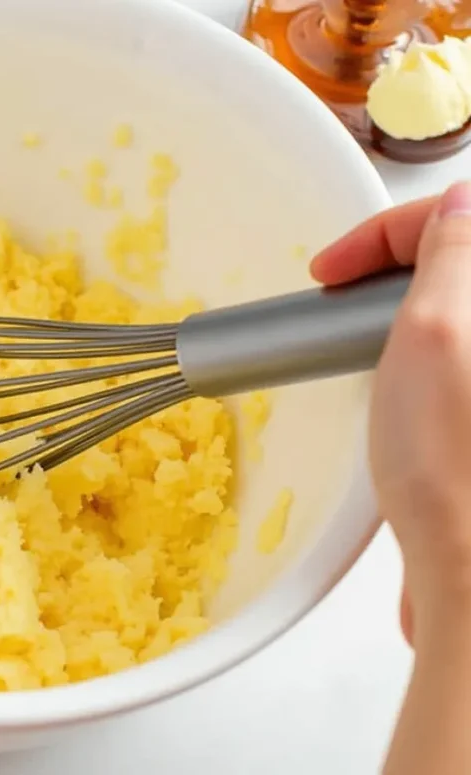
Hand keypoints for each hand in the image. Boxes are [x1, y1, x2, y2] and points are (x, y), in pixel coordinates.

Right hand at [313, 184, 470, 774]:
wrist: (468, 566)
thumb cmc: (449, 462)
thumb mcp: (436, 333)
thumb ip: (451, 251)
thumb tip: (460, 199)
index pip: (450, 220)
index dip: (378, 235)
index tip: (326, 276)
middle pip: (446, 266)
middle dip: (387, 273)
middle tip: (339, 309)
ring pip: (440, 312)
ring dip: (393, 318)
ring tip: (359, 355)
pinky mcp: (467, 414)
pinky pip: (442, 361)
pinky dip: (410, 362)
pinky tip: (392, 395)